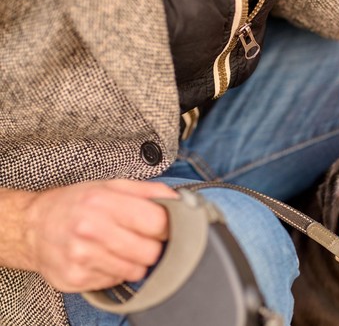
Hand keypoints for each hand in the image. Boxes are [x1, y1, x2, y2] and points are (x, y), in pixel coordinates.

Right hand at [23, 180, 177, 291]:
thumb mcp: (111, 186)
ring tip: (120, 248)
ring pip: (136, 271)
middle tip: (140, 239)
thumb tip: (178, 200)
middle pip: (150, 251)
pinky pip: (116, 281)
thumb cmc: (75, 204)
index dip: (166, 226)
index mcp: (103, 202)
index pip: (157, 222)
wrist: (32, 227)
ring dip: (135, 262)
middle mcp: (90, 229)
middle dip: (151, 246)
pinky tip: (103, 258)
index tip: (160, 227)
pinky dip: (115, 272)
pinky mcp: (75, 278)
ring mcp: (81, 257)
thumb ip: (148, 191)